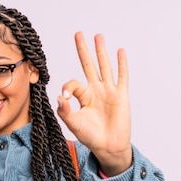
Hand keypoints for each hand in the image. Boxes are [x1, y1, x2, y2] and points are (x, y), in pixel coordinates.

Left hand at [57, 32, 132, 175]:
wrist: (109, 146)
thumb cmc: (91, 136)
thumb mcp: (74, 124)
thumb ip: (65, 111)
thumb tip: (59, 97)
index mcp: (83, 97)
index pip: (73, 84)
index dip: (67, 87)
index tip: (65, 98)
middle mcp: (95, 91)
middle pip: (88, 65)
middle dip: (83, 50)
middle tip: (78, 34)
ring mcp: (109, 91)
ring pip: (104, 66)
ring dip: (101, 51)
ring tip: (98, 36)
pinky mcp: (121, 95)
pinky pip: (121, 76)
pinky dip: (121, 64)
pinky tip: (120, 51)